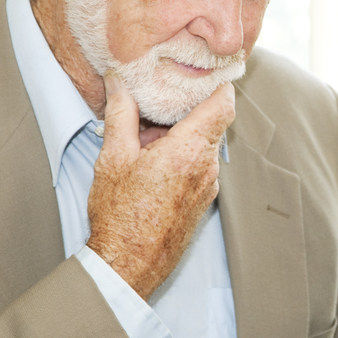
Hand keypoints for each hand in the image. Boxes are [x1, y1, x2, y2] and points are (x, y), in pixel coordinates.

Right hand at [86, 71, 234, 299]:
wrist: (128, 265)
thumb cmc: (120, 216)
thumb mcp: (113, 157)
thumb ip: (121, 113)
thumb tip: (118, 81)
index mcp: (190, 150)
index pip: (223, 104)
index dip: (218, 84)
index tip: (205, 72)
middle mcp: (208, 167)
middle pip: (211, 124)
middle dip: (185, 112)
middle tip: (155, 107)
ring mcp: (208, 187)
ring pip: (203, 146)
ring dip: (180, 137)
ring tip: (144, 141)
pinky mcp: (201, 201)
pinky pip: (199, 167)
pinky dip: (181, 158)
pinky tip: (151, 165)